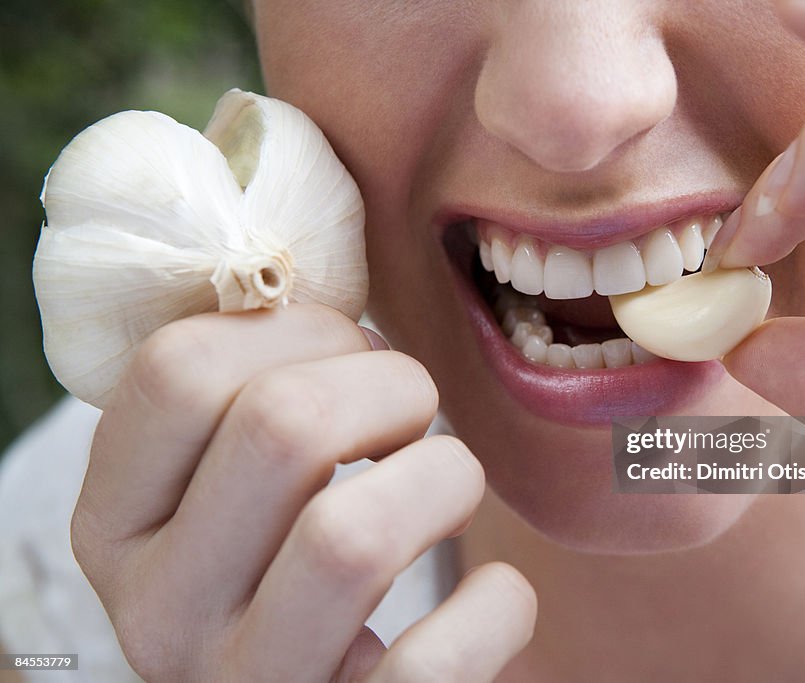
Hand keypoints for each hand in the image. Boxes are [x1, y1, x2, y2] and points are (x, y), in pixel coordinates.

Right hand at [70, 304, 535, 681]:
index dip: (297, 326)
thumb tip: (317, 268)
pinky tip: (494, 590)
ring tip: (450, 479)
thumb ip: (247, 383)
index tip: (349, 350)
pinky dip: (496, 604)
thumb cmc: (287, 550)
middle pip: (281, 427)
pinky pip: (434, 661)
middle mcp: (158, 611)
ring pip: (351, 539)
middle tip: (417, 408)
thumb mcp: (228, 477)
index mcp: (116, 521)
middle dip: (391, 384)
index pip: (177, 367)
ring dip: (444, 476)